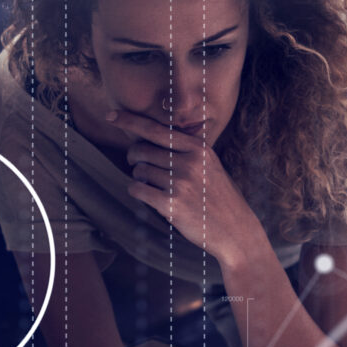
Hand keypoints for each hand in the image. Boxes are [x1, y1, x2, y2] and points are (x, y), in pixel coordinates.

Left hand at [117, 111, 264, 266]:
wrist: (236, 231)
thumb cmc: (218, 197)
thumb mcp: (210, 166)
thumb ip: (186, 151)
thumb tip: (148, 141)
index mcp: (198, 149)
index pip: (156, 129)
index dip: (130, 121)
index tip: (110, 115)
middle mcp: (189, 162)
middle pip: (142, 150)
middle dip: (134, 157)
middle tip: (138, 165)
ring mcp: (181, 183)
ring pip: (139, 171)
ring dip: (139, 178)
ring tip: (154, 186)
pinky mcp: (171, 204)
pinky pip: (138, 190)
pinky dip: (137, 192)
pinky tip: (147, 196)